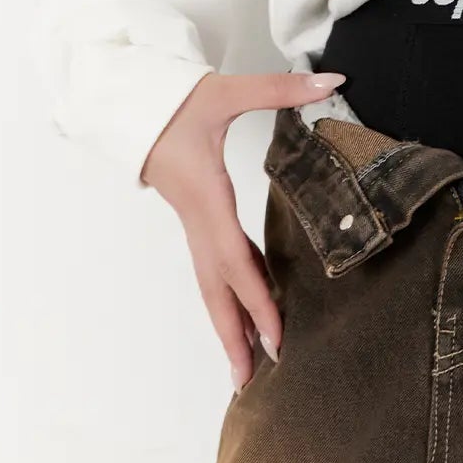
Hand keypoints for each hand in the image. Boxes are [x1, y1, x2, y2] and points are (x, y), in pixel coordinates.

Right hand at [141, 68, 345, 392]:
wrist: (129, 103)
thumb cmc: (175, 100)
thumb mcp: (226, 90)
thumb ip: (279, 87)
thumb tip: (332, 80)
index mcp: (206, 198)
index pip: (235, 260)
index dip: (256, 301)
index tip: (275, 338)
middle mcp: (198, 221)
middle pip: (216, 290)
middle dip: (235, 336)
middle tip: (251, 382)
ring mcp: (193, 224)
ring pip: (211, 285)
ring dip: (230, 325)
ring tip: (248, 367)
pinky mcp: (196, 219)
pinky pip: (213, 267)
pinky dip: (231, 295)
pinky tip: (250, 311)